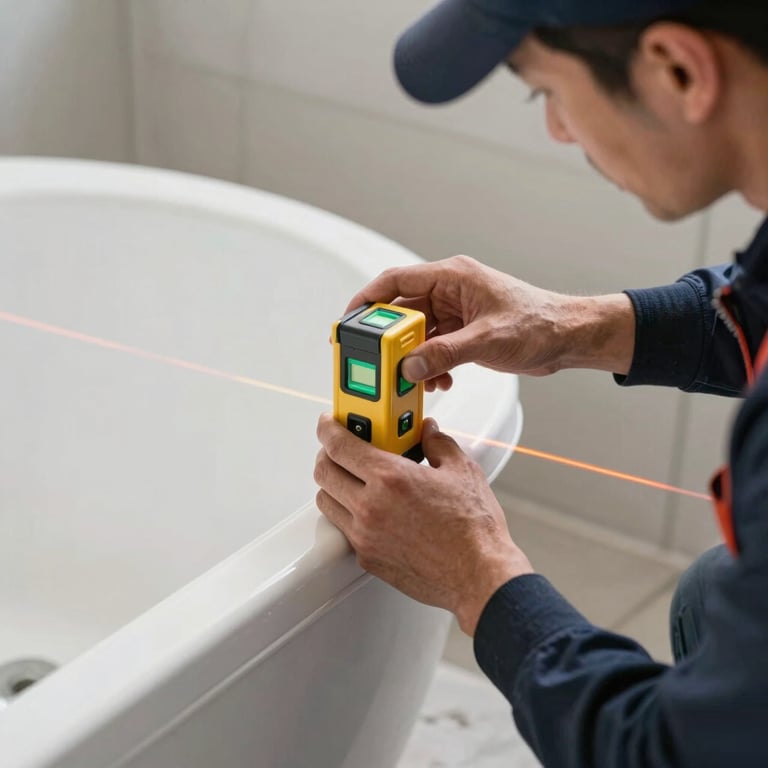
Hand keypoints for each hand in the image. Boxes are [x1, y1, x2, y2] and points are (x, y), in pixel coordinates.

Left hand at [314, 413, 532, 635]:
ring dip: (334, 484)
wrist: (479, 575)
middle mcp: (370, 506)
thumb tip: (428, 431)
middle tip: (341, 448)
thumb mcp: (461, 471)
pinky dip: (348, 512)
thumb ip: (438, 444)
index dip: (328, 429)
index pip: (339, 445)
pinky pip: (343, 528)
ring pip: (327, 501)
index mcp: (390, 478)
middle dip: (327, 454)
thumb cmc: (474, 527)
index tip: (328, 423)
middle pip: (323, 471)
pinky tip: (369, 507)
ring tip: (353, 478)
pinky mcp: (367, 558)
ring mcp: (365, 535)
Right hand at [345, 255, 634, 389]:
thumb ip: (445, 353)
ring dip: (411, 358)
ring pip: (416, 334)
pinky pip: (433, 347)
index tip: (348, 322)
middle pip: (401, 312)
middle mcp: (449, 291)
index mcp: (452, 277)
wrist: (568, 338)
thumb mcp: (488, 340)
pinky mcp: (462, 331)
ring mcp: (455, 312)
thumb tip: (409, 367)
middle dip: (389, 339)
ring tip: (413, 380)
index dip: (367, 300)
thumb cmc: (538, 324)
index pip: (395, 281)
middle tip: (375, 362)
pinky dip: (430, 365)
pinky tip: (440, 381)